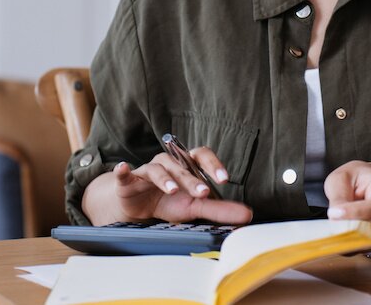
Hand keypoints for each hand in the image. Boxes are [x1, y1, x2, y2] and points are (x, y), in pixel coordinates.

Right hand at [84, 148, 252, 225]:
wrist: (139, 208)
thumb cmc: (170, 202)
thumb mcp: (195, 206)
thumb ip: (220, 209)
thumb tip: (248, 215)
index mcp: (186, 164)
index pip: (201, 156)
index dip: (212, 164)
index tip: (224, 178)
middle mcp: (168, 162)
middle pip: (181, 165)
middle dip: (191, 179)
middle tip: (203, 193)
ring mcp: (147, 170)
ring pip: (157, 169)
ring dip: (165, 178)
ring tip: (172, 190)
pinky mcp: (128, 180)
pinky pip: (124, 173)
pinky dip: (122, 171)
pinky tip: (123, 169)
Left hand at [323, 160, 370, 249]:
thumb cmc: (361, 179)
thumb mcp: (344, 176)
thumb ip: (338, 195)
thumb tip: (334, 216)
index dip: (354, 212)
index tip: (333, 213)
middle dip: (346, 231)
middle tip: (329, 225)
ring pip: (365, 246)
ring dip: (345, 240)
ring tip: (333, 228)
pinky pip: (360, 250)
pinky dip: (345, 245)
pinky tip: (337, 234)